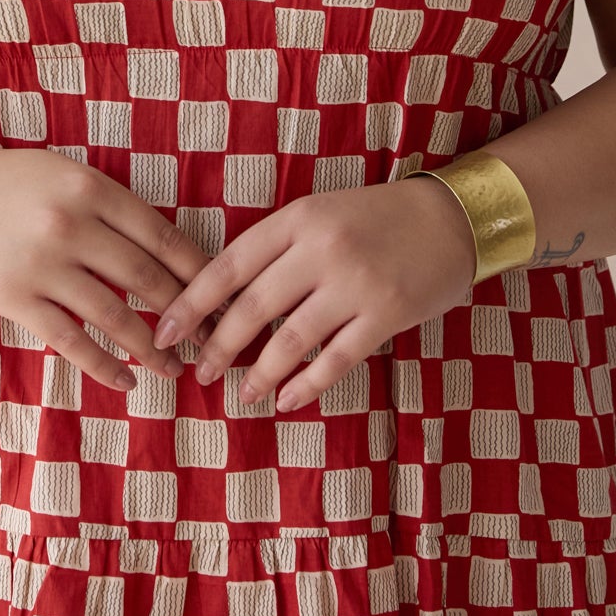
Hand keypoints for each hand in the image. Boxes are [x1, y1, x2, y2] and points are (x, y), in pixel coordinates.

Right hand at [0, 145, 212, 392]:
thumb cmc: (10, 184)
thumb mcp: (66, 175)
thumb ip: (113, 207)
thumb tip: (175, 253)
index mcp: (91, 188)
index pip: (162, 236)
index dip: (198, 272)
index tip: (221, 296)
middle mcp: (69, 225)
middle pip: (146, 278)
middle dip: (185, 314)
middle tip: (210, 338)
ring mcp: (41, 265)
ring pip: (114, 316)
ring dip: (152, 348)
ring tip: (175, 368)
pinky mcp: (15, 298)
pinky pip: (70, 340)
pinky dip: (104, 366)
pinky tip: (127, 381)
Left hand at [150, 176, 477, 413]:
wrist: (452, 218)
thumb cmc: (376, 219)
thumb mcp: (320, 215)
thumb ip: (278, 250)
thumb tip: (223, 303)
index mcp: (299, 219)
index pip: (229, 265)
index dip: (191, 303)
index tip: (164, 332)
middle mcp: (323, 249)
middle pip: (252, 307)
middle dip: (218, 346)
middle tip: (199, 372)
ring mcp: (356, 283)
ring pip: (290, 340)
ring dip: (259, 374)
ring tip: (242, 395)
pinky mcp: (387, 314)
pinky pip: (336, 359)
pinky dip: (307, 385)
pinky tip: (287, 400)